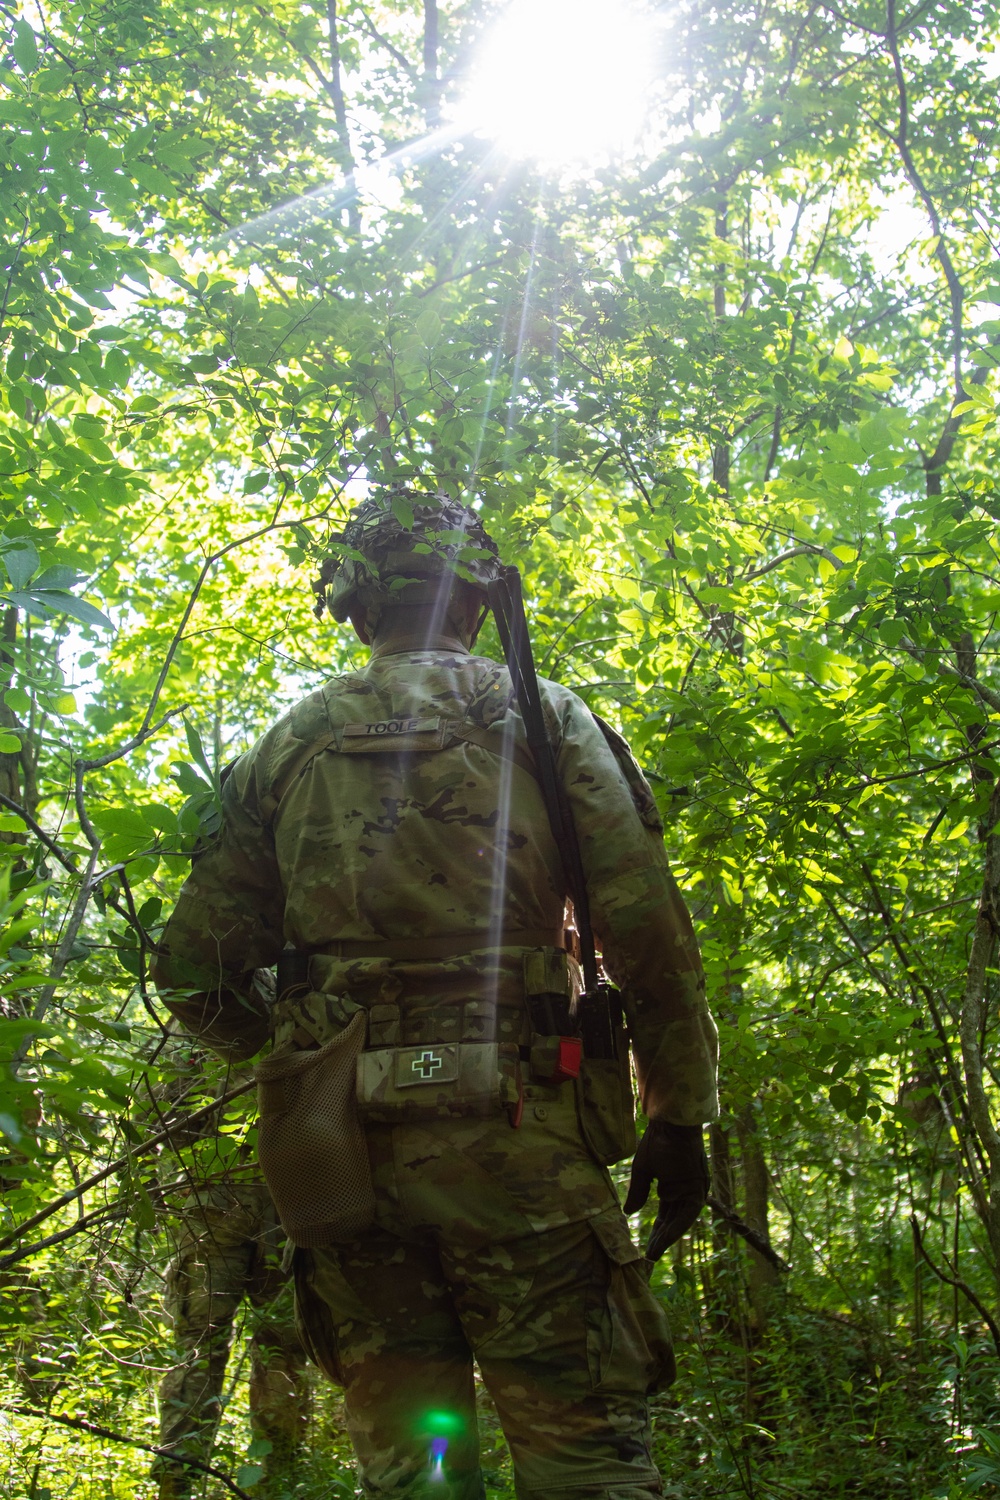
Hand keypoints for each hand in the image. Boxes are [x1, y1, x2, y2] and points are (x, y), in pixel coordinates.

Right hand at [623, 1119, 709, 1259]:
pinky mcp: (698, 1188)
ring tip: (653, 1254)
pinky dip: (676, 1226)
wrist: (670, 1125)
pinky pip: (687, 1213)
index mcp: (672, 1186)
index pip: (664, 1215)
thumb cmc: (657, 1141)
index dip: (656, 1232)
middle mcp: (685, 1192)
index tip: (646, 1249)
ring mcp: (693, 1191)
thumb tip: (628, 1212)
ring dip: (667, 1237)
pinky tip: (663, 1238)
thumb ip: (638, 1192)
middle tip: (649, 1258)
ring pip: (680, 1221)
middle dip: (661, 1239)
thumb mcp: (643, 1171)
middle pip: (672, 1221)